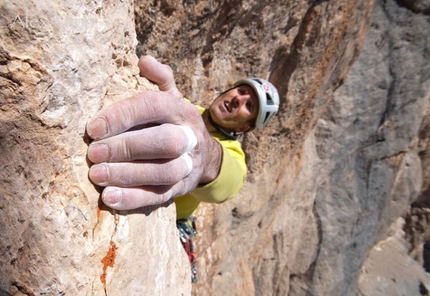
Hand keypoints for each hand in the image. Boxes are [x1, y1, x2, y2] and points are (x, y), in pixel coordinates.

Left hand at [86, 56, 221, 209]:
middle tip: (93, 154)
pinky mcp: (181, 189)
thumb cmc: (175, 123)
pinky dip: (134, 199)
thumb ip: (160, 79)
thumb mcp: (172, 97)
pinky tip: (109, 198)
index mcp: (182, 110)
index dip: (123, 115)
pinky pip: (160, 196)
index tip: (93, 128)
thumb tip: (144, 60)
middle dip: (127, 147)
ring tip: (96, 176)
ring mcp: (188, 165)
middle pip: (164, 142)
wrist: (205, 156)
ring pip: (164, 172)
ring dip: (129, 175)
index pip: (154, 107)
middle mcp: (189, 137)